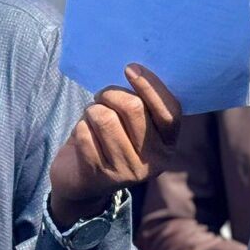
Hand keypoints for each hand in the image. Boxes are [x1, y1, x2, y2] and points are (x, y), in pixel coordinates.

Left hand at [49, 63, 180, 227]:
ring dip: (92, 110)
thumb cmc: (109, 139)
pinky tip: (83, 137)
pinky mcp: (100, 175)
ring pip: (104, 117)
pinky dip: (80, 127)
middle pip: (133, 108)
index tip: (130, 68)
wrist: (80, 181)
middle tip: (101, 97)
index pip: (169, 112)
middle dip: (110, 93)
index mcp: (168, 144)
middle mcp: (154, 161)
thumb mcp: (131, 124)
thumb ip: (139, 104)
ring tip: (92, 118)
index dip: (151, 86)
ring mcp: (127, 171)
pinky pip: (84, 132)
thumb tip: (133, 71)